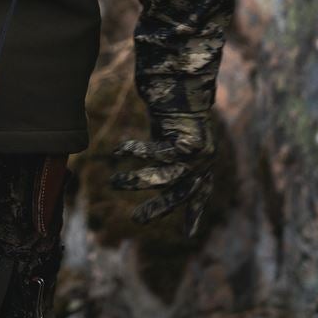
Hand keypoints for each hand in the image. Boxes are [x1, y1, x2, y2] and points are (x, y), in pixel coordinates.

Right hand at [110, 110, 217, 233]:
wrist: (186, 83)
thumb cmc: (176, 110)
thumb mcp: (172, 138)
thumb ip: (167, 159)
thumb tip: (153, 178)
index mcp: (203, 165)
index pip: (200, 195)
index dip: (194, 214)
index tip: (189, 234)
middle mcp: (203, 164)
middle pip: (180, 195)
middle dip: (158, 209)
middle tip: (135, 220)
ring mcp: (198, 156)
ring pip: (165, 178)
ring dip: (138, 182)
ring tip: (114, 182)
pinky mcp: (189, 144)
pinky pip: (157, 154)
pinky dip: (136, 151)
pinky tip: (119, 150)